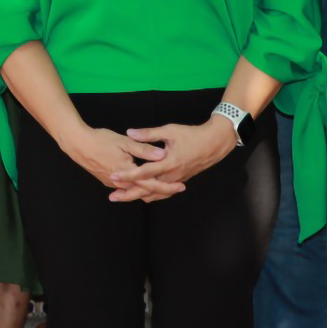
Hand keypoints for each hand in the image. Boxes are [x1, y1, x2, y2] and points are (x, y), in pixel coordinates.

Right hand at [59, 125, 169, 193]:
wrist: (78, 144)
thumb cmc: (100, 140)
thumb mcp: (124, 142)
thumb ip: (143, 149)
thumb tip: (162, 154)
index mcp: (128, 172)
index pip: (152, 184)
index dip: (168, 186)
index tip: (181, 186)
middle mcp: (121, 183)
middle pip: (146, 192)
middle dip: (162, 191)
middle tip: (177, 188)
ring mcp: (113, 184)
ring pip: (136, 192)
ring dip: (150, 190)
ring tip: (164, 186)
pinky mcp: (107, 181)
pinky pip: (126, 189)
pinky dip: (137, 188)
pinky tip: (143, 183)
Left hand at [112, 119, 237, 198]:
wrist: (213, 144)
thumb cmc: (192, 135)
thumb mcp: (169, 131)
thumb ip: (149, 133)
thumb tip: (130, 132)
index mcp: (168, 163)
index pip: (144, 172)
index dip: (127, 175)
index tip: (113, 176)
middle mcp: (171, 176)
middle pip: (147, 189)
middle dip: (129, 193)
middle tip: (112, 196)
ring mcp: (175, 180)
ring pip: (155, 194)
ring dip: (138, 195)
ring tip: (123, 197)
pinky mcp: (179, 181)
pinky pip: (162, 192)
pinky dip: (151, 195)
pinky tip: (142, 194)